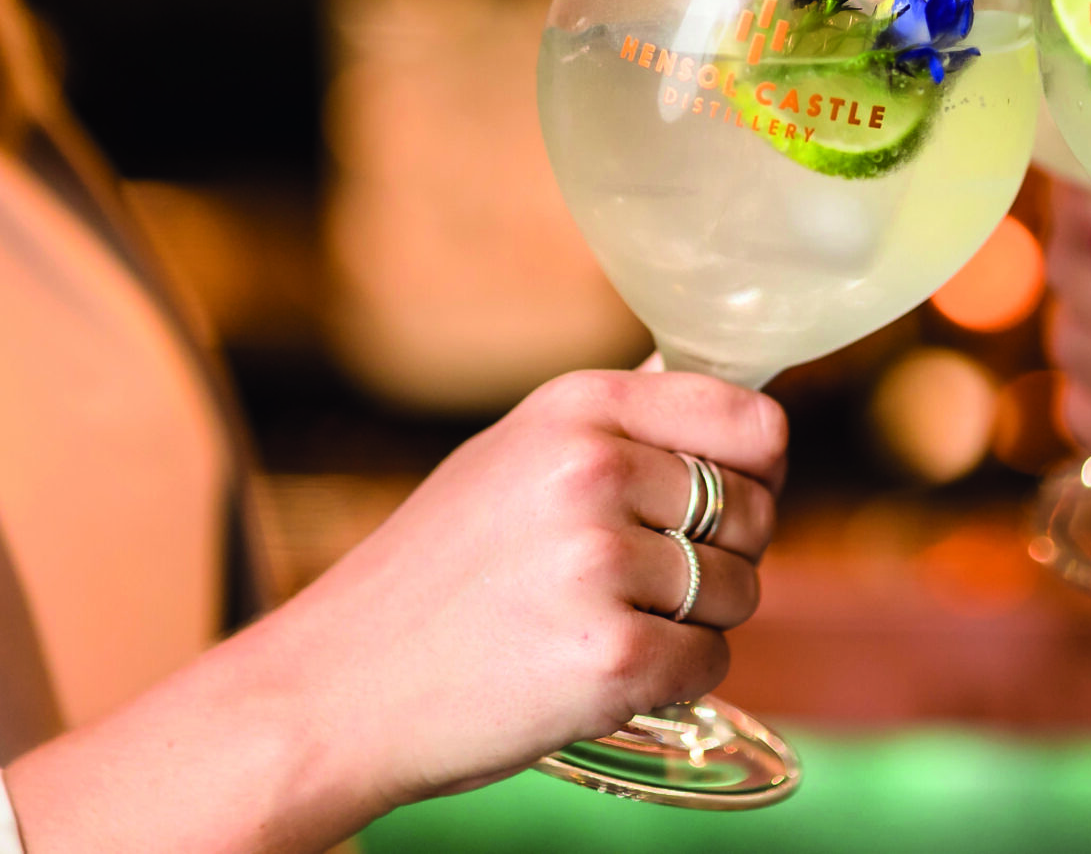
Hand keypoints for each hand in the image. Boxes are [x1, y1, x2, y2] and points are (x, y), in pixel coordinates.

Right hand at [8, 368, 786, 852]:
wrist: (332, 690)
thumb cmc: (430, 576)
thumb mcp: (511, 456)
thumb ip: (616, 427)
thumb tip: (733, 399)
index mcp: (578, 407)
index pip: (753, 422)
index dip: (758, 470)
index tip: (727, 497)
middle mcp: (595, 471)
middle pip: (756, 512)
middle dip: (722, 554)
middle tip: (642, 582)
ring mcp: (602, 565)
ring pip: (741, 591)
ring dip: (697, 622)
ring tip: (605, 625)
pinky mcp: (612, 659)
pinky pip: (709, 663)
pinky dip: (674, 680)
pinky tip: (604, 674)